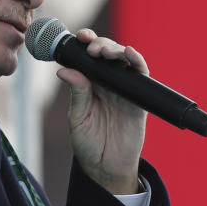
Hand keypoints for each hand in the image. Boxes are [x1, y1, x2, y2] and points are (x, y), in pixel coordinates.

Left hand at [56, 29, 147, 193]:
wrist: (107, 167)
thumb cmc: (88, 144)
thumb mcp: (78, 119)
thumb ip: (77, 94)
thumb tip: (65, 71)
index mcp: (88, 84)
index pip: (87, 57)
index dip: (84, 44)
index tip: (78, 37)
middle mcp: (106, 82)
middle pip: (106, 53)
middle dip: (99, 43)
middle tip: (91, 47)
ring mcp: (124, 88)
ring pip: (122, 59)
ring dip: (115, 49)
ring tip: (104, 51)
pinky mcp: (139, 98)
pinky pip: (141, 75)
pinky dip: (137, 61)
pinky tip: (129, 54)